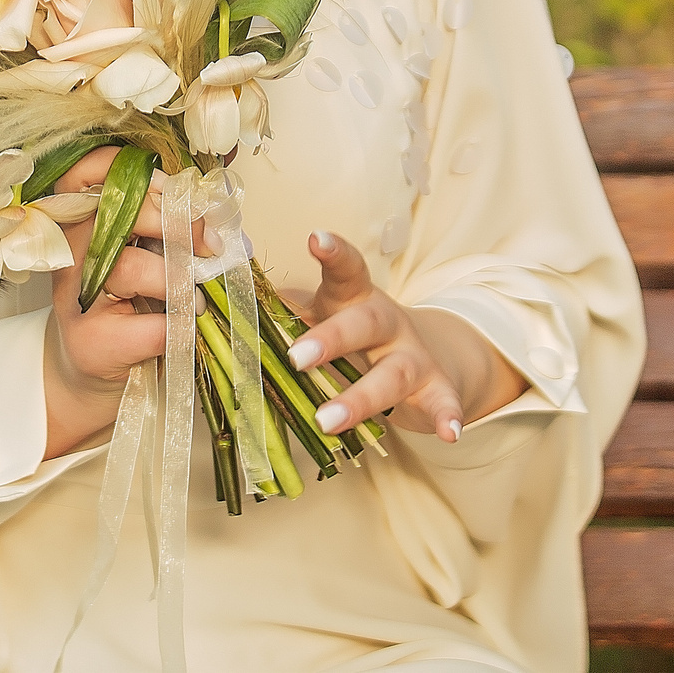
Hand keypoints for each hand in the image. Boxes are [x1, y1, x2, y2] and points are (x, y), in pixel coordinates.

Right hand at [39, 148, 213, 456]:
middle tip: (205, 246)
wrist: (93, 371)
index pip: (88, 169)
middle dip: (176, 225)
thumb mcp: (143, 253)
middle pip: (121, 212)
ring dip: (177, 282)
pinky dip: (179, 327)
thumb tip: (216, 219)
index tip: (172, 192)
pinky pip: (152, 325)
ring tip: (192, 298)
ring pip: (132, 268)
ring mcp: (76, 296)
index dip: (134, 172)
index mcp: (82, 218)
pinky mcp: (91, 341)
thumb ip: (166, 227)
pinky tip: (179, 329)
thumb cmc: (126, 304)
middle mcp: (72, 250)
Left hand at [289, 230, 517, 443]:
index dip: (333, 253)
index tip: (316, 238)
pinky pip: (442, 401)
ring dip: (361, 398)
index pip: (346, 270)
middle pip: (364, 323)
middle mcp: (387, 321)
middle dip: (331, 340)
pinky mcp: (436, 385)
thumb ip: (286, 313)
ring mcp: (413, 354)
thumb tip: (225, 303)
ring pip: (392, 372)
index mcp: (354, 299)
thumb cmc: (358, 335)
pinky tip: (449, 435)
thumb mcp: (327, 316)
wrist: (431, 353)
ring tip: (327, 421)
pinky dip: (447, 416)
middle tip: (295, 358)